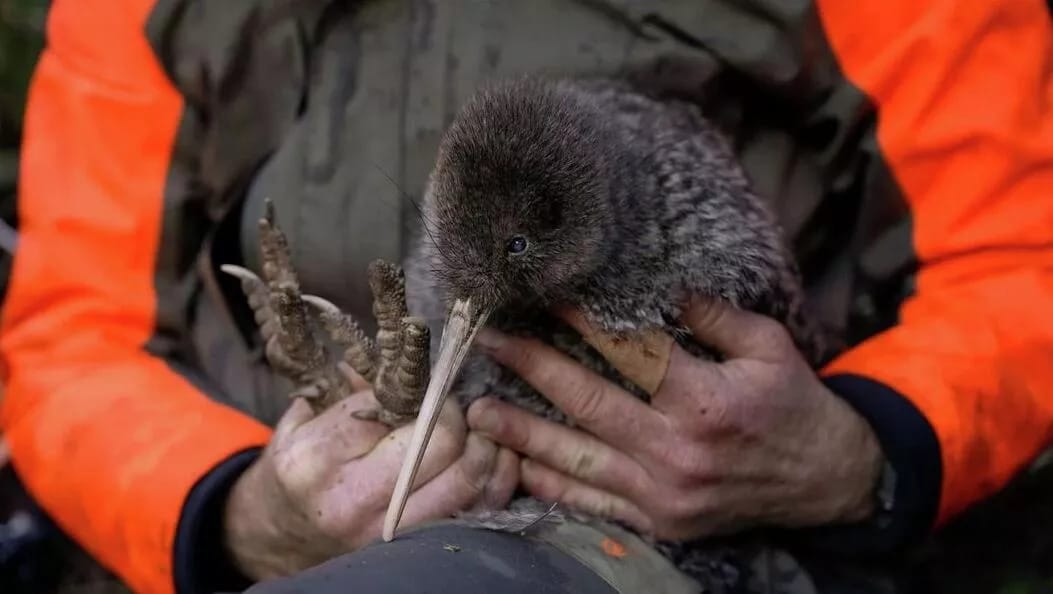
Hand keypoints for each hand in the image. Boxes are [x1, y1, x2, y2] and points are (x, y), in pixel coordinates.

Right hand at [224, 388, 518, 578]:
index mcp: (318, 458)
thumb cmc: (297, 469)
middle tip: (456, 404)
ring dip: (485, 445)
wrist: (280, 536)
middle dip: (455, 413)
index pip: (389, 407)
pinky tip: (494, 457)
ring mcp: (387, 532)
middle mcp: (353, 499)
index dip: (418, 388)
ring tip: (482, 427)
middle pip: (437, 442)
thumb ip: (350, 390)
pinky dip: (496, 480)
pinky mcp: (416, 548)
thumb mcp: (303, 422)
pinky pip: (478, 512)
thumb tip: (400, 357)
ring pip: (465, 480)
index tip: (428, 381)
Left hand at [467, 298, 882, 541]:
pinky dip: (553, 485)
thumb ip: (713, 316)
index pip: (628, 353)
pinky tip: (518, 465)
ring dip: (523, 432)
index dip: (581, 321)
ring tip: (479, 409)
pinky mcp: (660, 521)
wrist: (827, 481)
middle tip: (490, 343)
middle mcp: (677, 451)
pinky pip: (594, 504)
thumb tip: (661, 284)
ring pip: (577, 459)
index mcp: (706, 402)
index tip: (545, 296)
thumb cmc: (795, 404)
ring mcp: (664, 494)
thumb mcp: (769, 347)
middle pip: (587, 403)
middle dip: (531, 368)